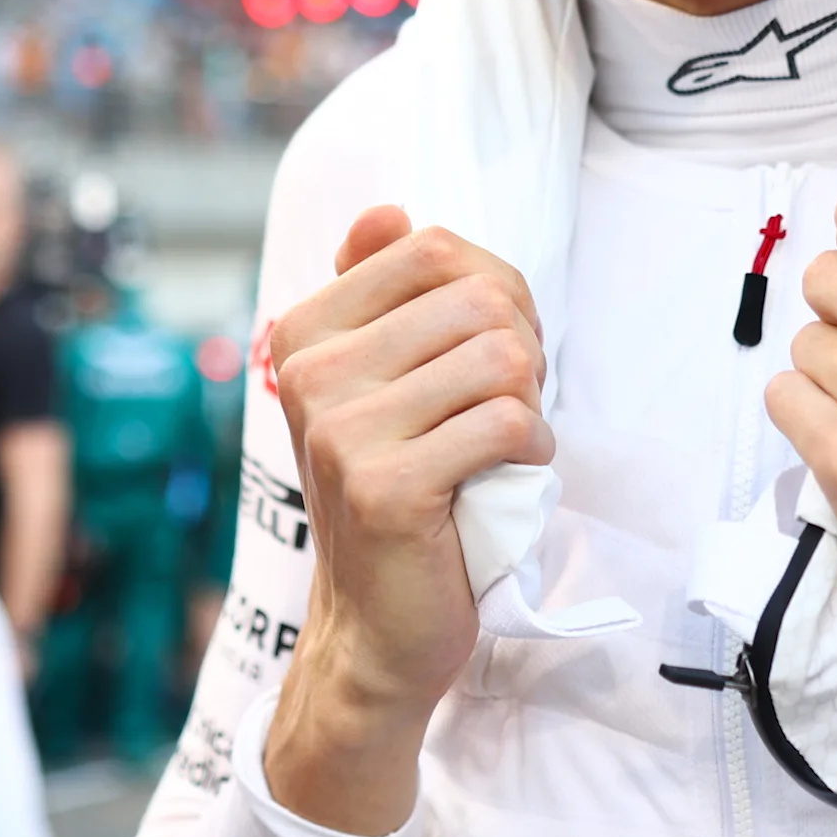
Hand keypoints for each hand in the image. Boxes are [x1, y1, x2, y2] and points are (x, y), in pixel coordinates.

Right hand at [260, 207, 552, 832]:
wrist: (374, 627)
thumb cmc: (397, 491)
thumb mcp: (380, 385)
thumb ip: (383, 295)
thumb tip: (386, 210)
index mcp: (304, 331)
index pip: (434, 249)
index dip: (493, 293)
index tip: (490, 353)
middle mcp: (310, 372)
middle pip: (478, 300)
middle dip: (524, 349)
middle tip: (509, 407)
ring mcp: (341, 431)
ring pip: (501, 359)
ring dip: (530, 405)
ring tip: (506, 443)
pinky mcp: (386, 489)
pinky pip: (505, 425)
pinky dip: (532, 451)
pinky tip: (509, 478)